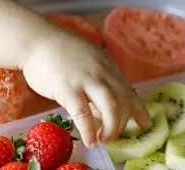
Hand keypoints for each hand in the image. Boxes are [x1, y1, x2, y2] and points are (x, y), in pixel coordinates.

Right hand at [22, 32, 151, 147]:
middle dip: (122, 123)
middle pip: (122, 102)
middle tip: (113, 136)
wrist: (39, 41)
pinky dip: (89, 130)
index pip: (129, 91)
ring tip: (105, 140)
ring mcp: (86, 80)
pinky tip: (90, 142)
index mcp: (109, 67)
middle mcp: (103, 73)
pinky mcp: (68, 88)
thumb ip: (97, 87)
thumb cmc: (61, 55)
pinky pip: (83, 113)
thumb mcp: (88, 64)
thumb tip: (101, 115)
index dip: (139, 110)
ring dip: (111, 128)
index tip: (145, 124)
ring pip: (110, 107)